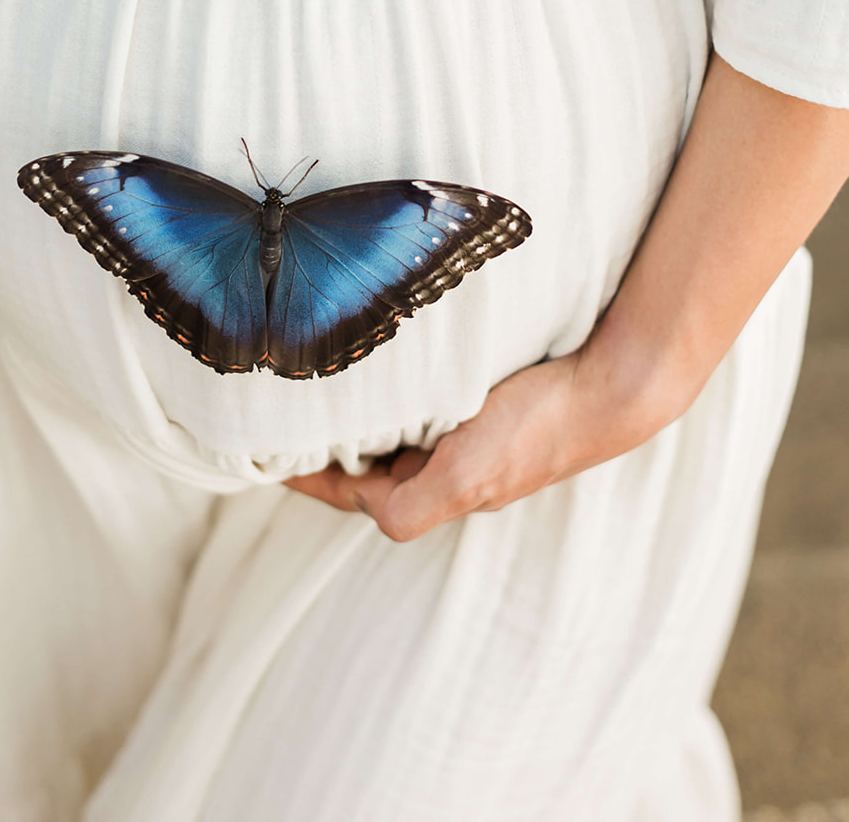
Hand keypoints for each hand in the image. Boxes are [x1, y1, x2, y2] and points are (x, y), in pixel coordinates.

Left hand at [284, 347, 678, 541]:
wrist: (612, 390)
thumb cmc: (539, 430)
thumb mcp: (465, 476)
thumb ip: (411, 505)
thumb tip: (366, 507)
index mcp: (439, 491)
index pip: (353, 492)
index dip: (306, 477)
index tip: (262, 455)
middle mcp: (449, 470)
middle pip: (371, 466)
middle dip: (328, 447)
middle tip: (281, 414)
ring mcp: (467, 439)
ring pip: (395, 434)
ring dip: (360, 418)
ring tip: (319, 388)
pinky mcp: (484, 407)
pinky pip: (423, 406)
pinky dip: (395, 395)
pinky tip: (386, 368)